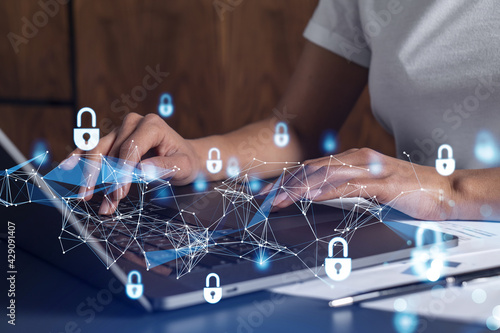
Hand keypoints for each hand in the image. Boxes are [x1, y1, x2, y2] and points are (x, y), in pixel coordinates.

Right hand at [60, 113, 200, 213]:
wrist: (185, 157)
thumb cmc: (185, 161)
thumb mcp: (183, 166)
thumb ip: (163, 167)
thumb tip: (140, 171)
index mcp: (151, 125)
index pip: (130, 148)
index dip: (122, 172)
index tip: (119, 193)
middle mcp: (132, 122)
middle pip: (110, 150)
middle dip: (101, 176)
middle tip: (95, 199)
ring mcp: (120, 129)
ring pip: (98, 151)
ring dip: (89, 175)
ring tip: (84, 196)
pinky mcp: (112, 139)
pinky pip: (93, 148)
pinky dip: (80, 160)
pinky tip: (67, 169)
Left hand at [265, 148, 454, 219]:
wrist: (446, 191)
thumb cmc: (410, 191)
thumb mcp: (371, 188)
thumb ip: (348, 187)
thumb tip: (322, 195)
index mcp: (355, 159)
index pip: (313, 166)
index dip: (289, 178)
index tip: (270, 191)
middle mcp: (359, 159)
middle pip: (313, 168)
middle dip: (286, 184)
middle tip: (264, 198)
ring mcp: (371, 169)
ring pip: (325, 175)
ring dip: (299, 188)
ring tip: (278, 200)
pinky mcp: (383, 183)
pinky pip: (349, 185)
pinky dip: (327, 190)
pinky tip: (311, 197)